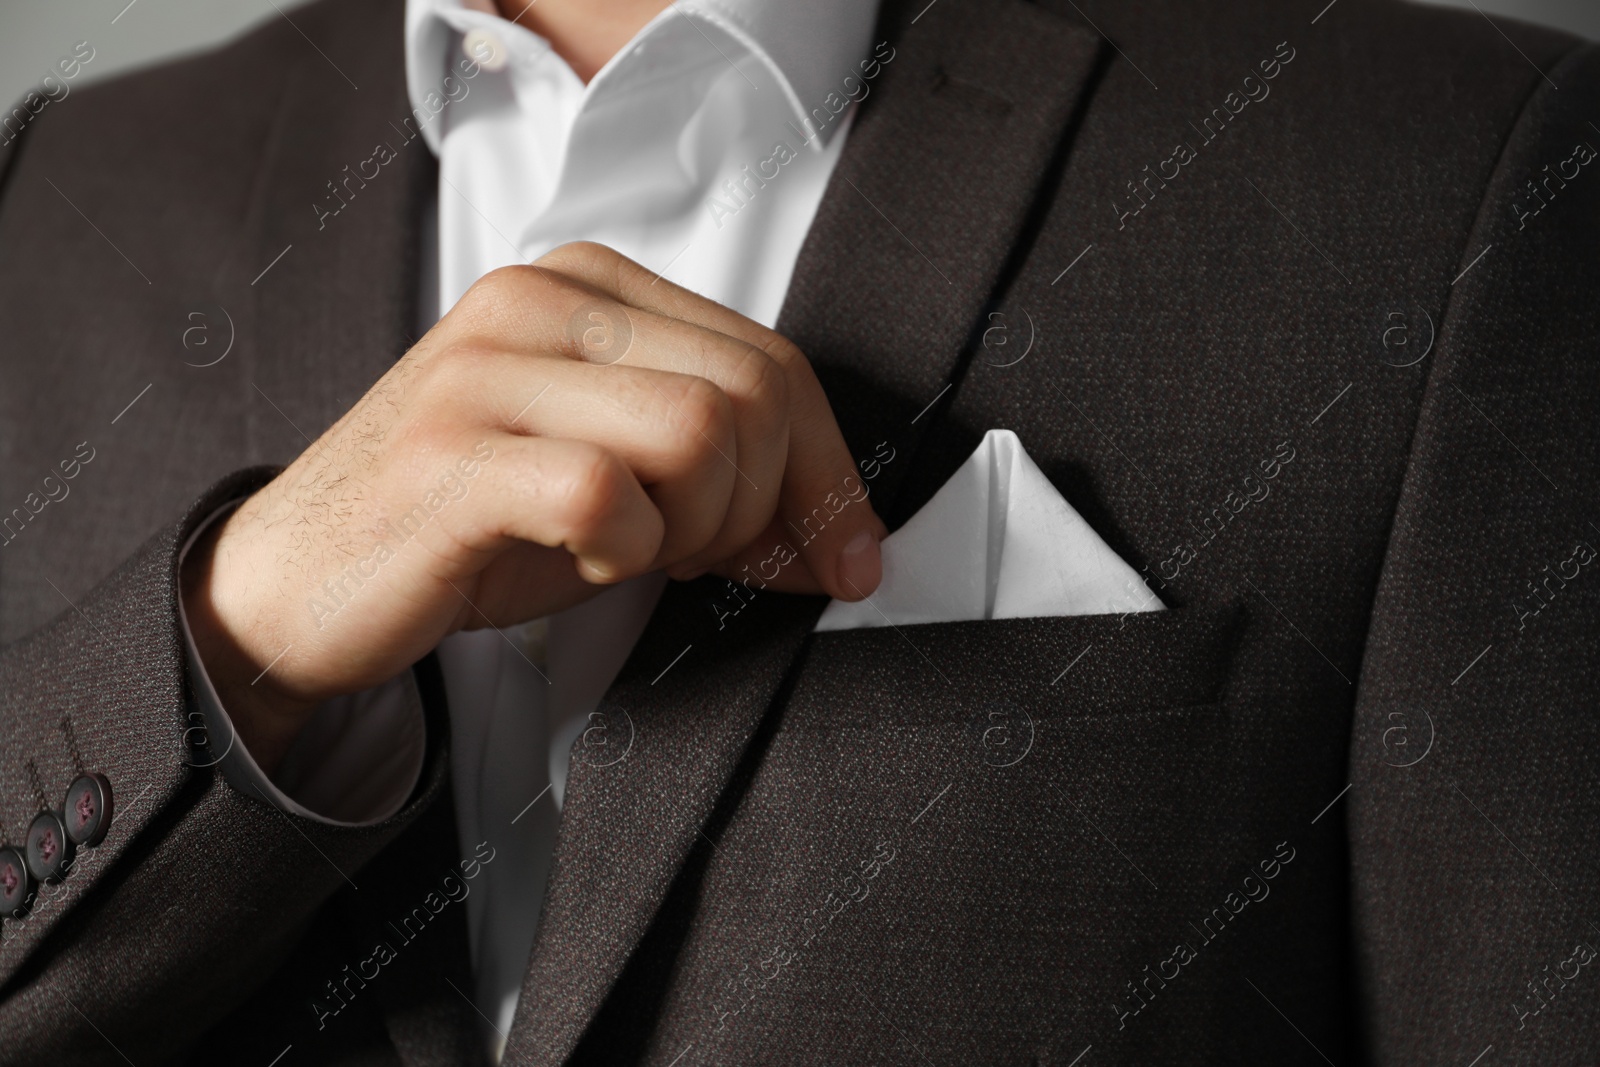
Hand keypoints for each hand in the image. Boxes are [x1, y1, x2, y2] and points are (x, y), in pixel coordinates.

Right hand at [181, 242, 885, 771]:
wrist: (298, 581)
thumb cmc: (466, 526)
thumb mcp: (613, 479)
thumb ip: (721, 473)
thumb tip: (846, 537)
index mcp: (587, 286)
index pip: (772, 358)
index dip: (828, 471)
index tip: (846, 554)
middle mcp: (539, 302)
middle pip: (753, 391)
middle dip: (765, 505)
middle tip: (705, 555)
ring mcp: (488, 370)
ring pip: (699, 432)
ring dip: (695, 528)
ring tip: (631, 550)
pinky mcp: (451, 454)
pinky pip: (606, 496)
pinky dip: (623, 553)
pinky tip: (578, 560)